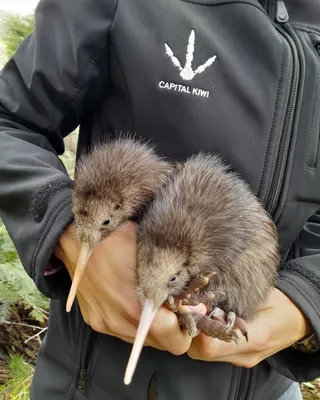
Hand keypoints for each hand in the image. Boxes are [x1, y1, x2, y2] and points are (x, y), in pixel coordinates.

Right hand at [54, 221, 190, 354]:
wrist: (79, 238)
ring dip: (153, 328)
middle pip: (160, 344)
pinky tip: (133, 301)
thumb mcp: (154, 255)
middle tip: (174, 307)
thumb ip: (177, 285)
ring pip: (142, 341)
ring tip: (153, 303)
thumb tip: (198, 305)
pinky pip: (124, 331)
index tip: (189, 312)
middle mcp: (120, 323)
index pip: (175, 342)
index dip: (187, 329)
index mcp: (137, 308)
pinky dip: (134, 323)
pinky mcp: (95, 321)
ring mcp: (106, 324)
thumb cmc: (120, 239)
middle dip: (172, 329)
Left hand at [187, 288, 311, 366]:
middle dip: (191, 328)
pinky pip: (213, 352)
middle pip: (201, 352)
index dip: (196, 326)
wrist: (297, 318)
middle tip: (190, 306)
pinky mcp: (239, 357)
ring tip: (197, 310)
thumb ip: (232, 300)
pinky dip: (204, 336)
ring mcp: (242, 359)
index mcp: (255, 336)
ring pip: (203, 353)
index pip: (211, 345)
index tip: (192, 306)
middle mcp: (246, 354)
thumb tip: (202, 299)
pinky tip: (206, 318)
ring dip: (195, 332)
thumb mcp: (260, 294)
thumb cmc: (279, 301)